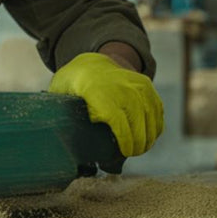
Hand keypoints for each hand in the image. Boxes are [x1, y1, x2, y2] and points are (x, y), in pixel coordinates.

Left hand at [48, 52, 163, 155]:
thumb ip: (61, 116)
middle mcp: (118, 85)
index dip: (124, 139)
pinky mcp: (145, 84)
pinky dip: (156, 124)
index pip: (117, 119)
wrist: (90, 64)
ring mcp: (134, 83)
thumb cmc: (72, 88)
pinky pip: (156, 107)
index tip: (125, 152)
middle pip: (137, 119)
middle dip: (138, 142)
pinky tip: (150, 136)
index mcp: (95, 91)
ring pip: (150, 114)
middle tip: (133, 153)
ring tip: (142, 148)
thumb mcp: (60, 98)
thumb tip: (61, 142)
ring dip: (149, 135)